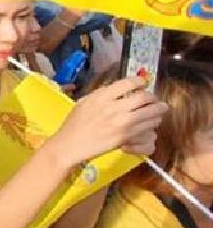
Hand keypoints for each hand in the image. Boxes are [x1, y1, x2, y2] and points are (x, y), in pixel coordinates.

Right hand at [48, 76, 167, 167]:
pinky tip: (150, 123)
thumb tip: (119, 90)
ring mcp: (121, 123)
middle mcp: (113, 108)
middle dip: (153, 98)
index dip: (140, 82)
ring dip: (157, 111)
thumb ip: (102, 95)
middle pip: (144, 97)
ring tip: (158, 111)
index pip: (129, 83)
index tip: (143, 83)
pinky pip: (148, 128)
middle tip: (154, 100)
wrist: (70, 145)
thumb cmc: (74, 124)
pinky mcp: (126, 137)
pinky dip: (152, 124)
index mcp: (102, 97)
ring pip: (151, 113)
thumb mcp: (84, 102)